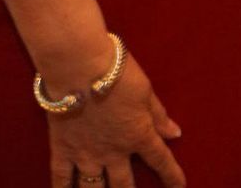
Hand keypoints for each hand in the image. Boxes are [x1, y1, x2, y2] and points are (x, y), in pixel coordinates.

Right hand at [47, 52, 184, 187]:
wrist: (80, 66)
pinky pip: (61, 179)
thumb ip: (158, 115)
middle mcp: (114, 152)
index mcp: (138, 134)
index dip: (172, 175)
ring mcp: (87, 154)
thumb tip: (175, 134)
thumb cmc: (117, 72)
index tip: (180, 186)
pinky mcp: (63, 149)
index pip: (160, 160)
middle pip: (125, 184)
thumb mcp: (145, 90)